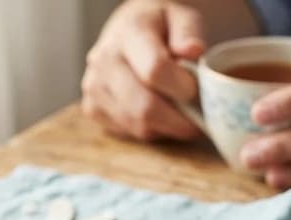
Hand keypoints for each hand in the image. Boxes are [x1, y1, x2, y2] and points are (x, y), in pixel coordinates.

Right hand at [81, 0, 203, 140]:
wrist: (129, 30)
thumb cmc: (160, 25)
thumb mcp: (181, 17)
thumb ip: (189, 32)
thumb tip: (193, 51)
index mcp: (128, 33)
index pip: (155, 69)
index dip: (181, 87)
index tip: (197, 91)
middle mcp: (104, 61)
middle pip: (144, 107)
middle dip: (178, 120)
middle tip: (198, 118)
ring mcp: (94, 88)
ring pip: (138, 126)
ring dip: (166, 127)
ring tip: (181, 114)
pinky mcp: (92, 109)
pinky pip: (129, 132)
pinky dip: (151, 130)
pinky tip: (159, 113)